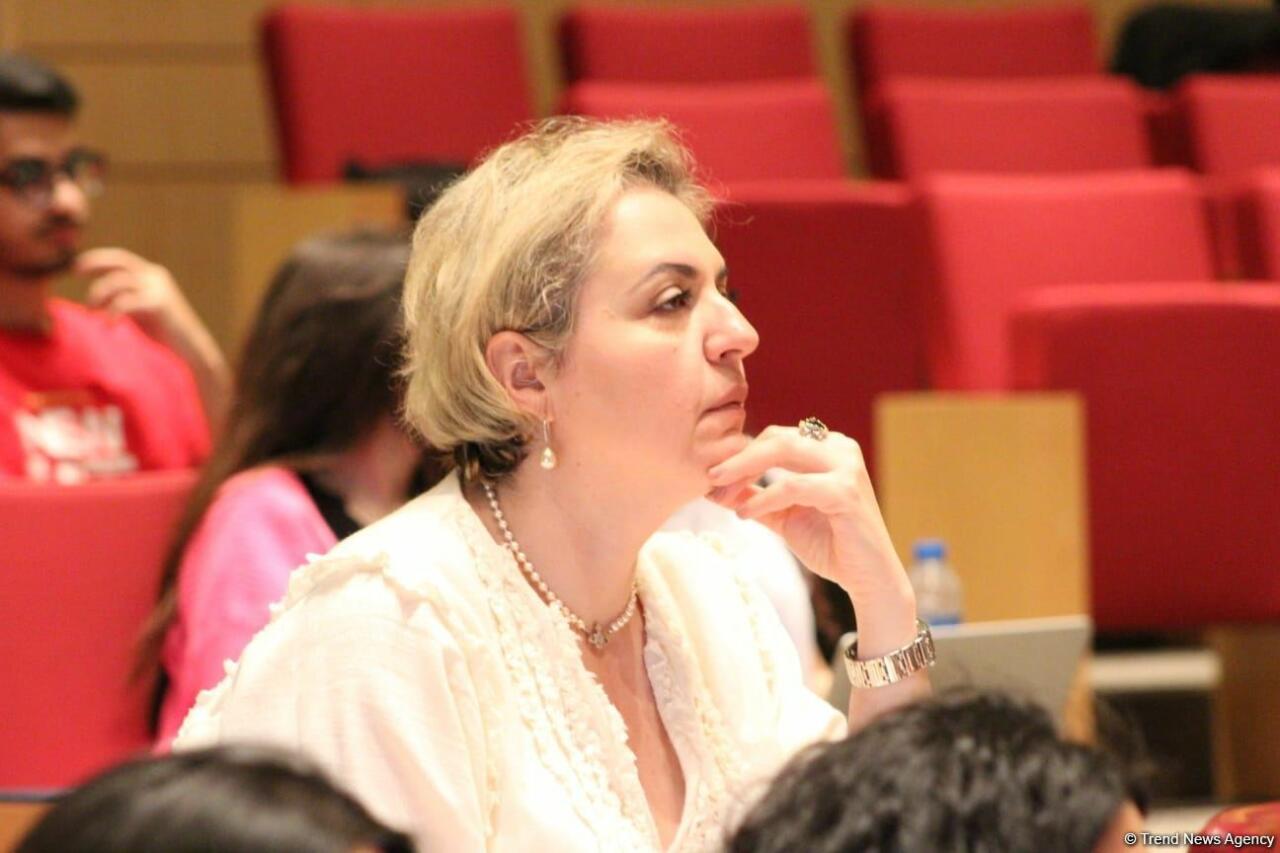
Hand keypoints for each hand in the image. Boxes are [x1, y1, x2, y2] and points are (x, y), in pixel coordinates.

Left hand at [78, 247, 200, 349]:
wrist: (191, 349)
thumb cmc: (164, 333)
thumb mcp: (140, 309)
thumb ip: (125, 296)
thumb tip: (97, 294)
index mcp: (152, 274)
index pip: (121, 258)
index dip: (98, 258)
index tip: (77, 266)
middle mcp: (155, 276)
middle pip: (119, 261)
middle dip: (95, 263)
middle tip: (75, 271)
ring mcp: (158, 288)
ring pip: (118, 281)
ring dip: (99, 294)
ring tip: (91, 311)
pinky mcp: (159, 303)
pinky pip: (126, 301)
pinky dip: (112, 311)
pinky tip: (109, 324)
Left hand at [706, 424, 911, 611]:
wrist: (868, 578)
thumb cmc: (831, 544)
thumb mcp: (783, 516)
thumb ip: (754, 497)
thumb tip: (712, 488)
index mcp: (827, 447)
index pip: (775, 437)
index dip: (740, 455)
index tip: (710, 478)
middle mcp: (840, 448)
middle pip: (776, 437)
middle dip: (738, 458)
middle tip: (710, 478)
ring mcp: (846, 467)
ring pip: (784, 450)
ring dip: (745, 470)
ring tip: (721, 491)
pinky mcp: (846, 491)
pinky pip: (794, 485)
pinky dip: (764, 497)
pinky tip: (744, 514)